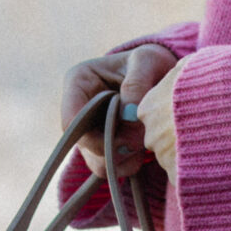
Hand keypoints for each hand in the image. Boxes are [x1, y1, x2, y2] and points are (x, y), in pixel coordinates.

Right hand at [62, 45, 180, 171]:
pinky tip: (143, 149)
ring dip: (123, 158)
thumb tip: (128, 115)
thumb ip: (137, 83)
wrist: (160, 74)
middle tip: (141, 139)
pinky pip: (110, 169)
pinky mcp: (102, 147)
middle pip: (83, 145)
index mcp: (79, 82)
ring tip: (144, 139)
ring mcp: (89, 130)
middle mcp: (78, 108)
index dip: (93, 136)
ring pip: (96, 161)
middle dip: (114, 148)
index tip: (123, 137)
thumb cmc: (150, 62)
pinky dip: (128, 164)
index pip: (70, 120)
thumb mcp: (147, 61)